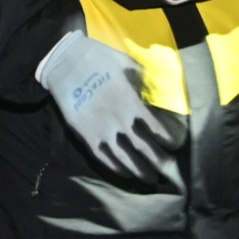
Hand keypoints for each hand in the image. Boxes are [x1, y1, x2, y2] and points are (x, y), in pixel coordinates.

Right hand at [35, 30, 183, 184]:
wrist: (64, 63)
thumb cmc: (98, 59)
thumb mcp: (126, 62)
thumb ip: (143, 78)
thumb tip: (161, 87)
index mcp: (130, 101)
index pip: (155, 127)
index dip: (166, 139)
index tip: (174, 146)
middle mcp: (119, 120)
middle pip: (142, 147)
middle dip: (157, 161)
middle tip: (167, 171)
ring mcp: (101, 130)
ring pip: (124, 157)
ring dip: (139, 170)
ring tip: (150, 179)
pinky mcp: (86, 136)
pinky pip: (104, 157)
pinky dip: (116, 167)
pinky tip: (125, 173)